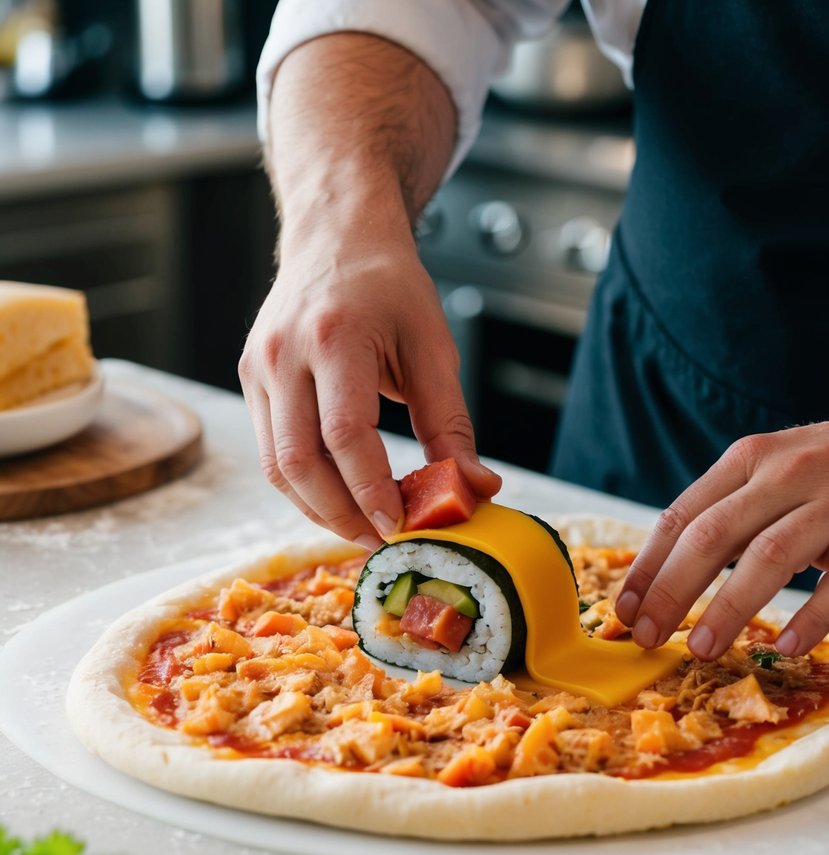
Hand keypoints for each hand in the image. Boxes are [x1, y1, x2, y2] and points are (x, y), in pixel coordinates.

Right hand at [238, 227, 499, 548]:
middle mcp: (284, 353)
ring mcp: (258, 368)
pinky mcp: (251, 381)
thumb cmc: (390, 289)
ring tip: (362, 529)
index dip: (371, 491)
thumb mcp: (433, 349)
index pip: (345, 434)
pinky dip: (305, 487)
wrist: (336, 237)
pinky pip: (272, 453)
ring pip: (277, 467)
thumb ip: (450, 425)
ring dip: (319, 509)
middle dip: (341, 514)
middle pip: (299, 462)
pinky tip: (339, 500)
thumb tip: (475, 491)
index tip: (400, 527)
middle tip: (382, 541)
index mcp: (335, 336)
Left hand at [615, 423, 828, 657]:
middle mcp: (787, 473)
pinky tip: (785, 647)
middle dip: (672, 592)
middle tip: (648, 638)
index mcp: (749, 459)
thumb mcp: (772, 475)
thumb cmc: (827, 474)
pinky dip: (811, 617)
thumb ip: (727, 513)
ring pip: (768, 556)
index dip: (647, 568)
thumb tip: (659, 582)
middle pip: (711, 537)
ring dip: (730, 607)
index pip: (681, 517)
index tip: (624, 612)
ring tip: (703, 649)